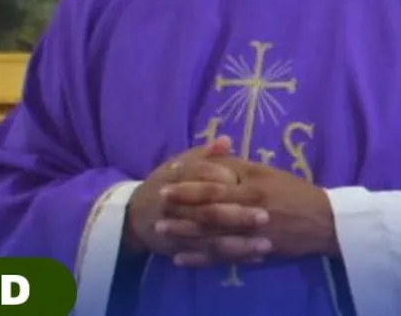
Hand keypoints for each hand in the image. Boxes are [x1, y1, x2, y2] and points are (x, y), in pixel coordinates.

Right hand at [124, 138, 267, 257]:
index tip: (251, 184)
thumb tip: (226, 140)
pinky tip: (254, 259)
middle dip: (237, 216)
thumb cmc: (166, 184)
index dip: (225, 181)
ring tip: (266, 245)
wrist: (134, 215)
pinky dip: (230, 260)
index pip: (201, 178)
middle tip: (266, 216)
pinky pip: (208, 258)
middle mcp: (177, 206)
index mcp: (178, 179)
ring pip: (210, 240)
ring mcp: (179, 232)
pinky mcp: (182, 250)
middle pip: (208, 212)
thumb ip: (205, 154)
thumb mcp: (180, 164)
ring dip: (238, 244)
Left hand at [160, 159, 337, 266]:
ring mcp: (250, 236)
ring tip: (163, 233)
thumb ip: (239, 166)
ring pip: (212, 237)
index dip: (189, 187)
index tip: (167, 185)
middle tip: (158, 210)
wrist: (322, 222)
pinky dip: (201, 259)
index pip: (214, 187)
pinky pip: (223, 258)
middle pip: (209, 213)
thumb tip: (214, 156)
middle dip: (181, 212)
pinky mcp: (254, 254)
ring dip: (185, 236)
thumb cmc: (293, 192)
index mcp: (251, 189)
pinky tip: (182, 259)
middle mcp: (249, 212)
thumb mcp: (267, 173)